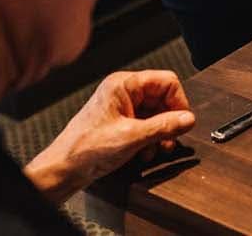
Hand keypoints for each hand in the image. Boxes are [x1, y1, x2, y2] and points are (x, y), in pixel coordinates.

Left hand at [24, 70, 195, 202]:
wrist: (64, 169)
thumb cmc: (85, 149)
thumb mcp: (132, 137)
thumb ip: (163, 127)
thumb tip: (188, 119)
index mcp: (124, 85)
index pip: (166, 81)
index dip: (178, 102)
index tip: (183, 122)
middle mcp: (124, 92)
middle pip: (162, 98)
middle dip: (169, 121)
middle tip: (171, 139)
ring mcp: (122, 107)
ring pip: (156, 113)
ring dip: (160, 133)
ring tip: (158, 149)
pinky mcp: (121, 122)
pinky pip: (146, 124)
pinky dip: (150, 139)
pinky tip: (146, 152)